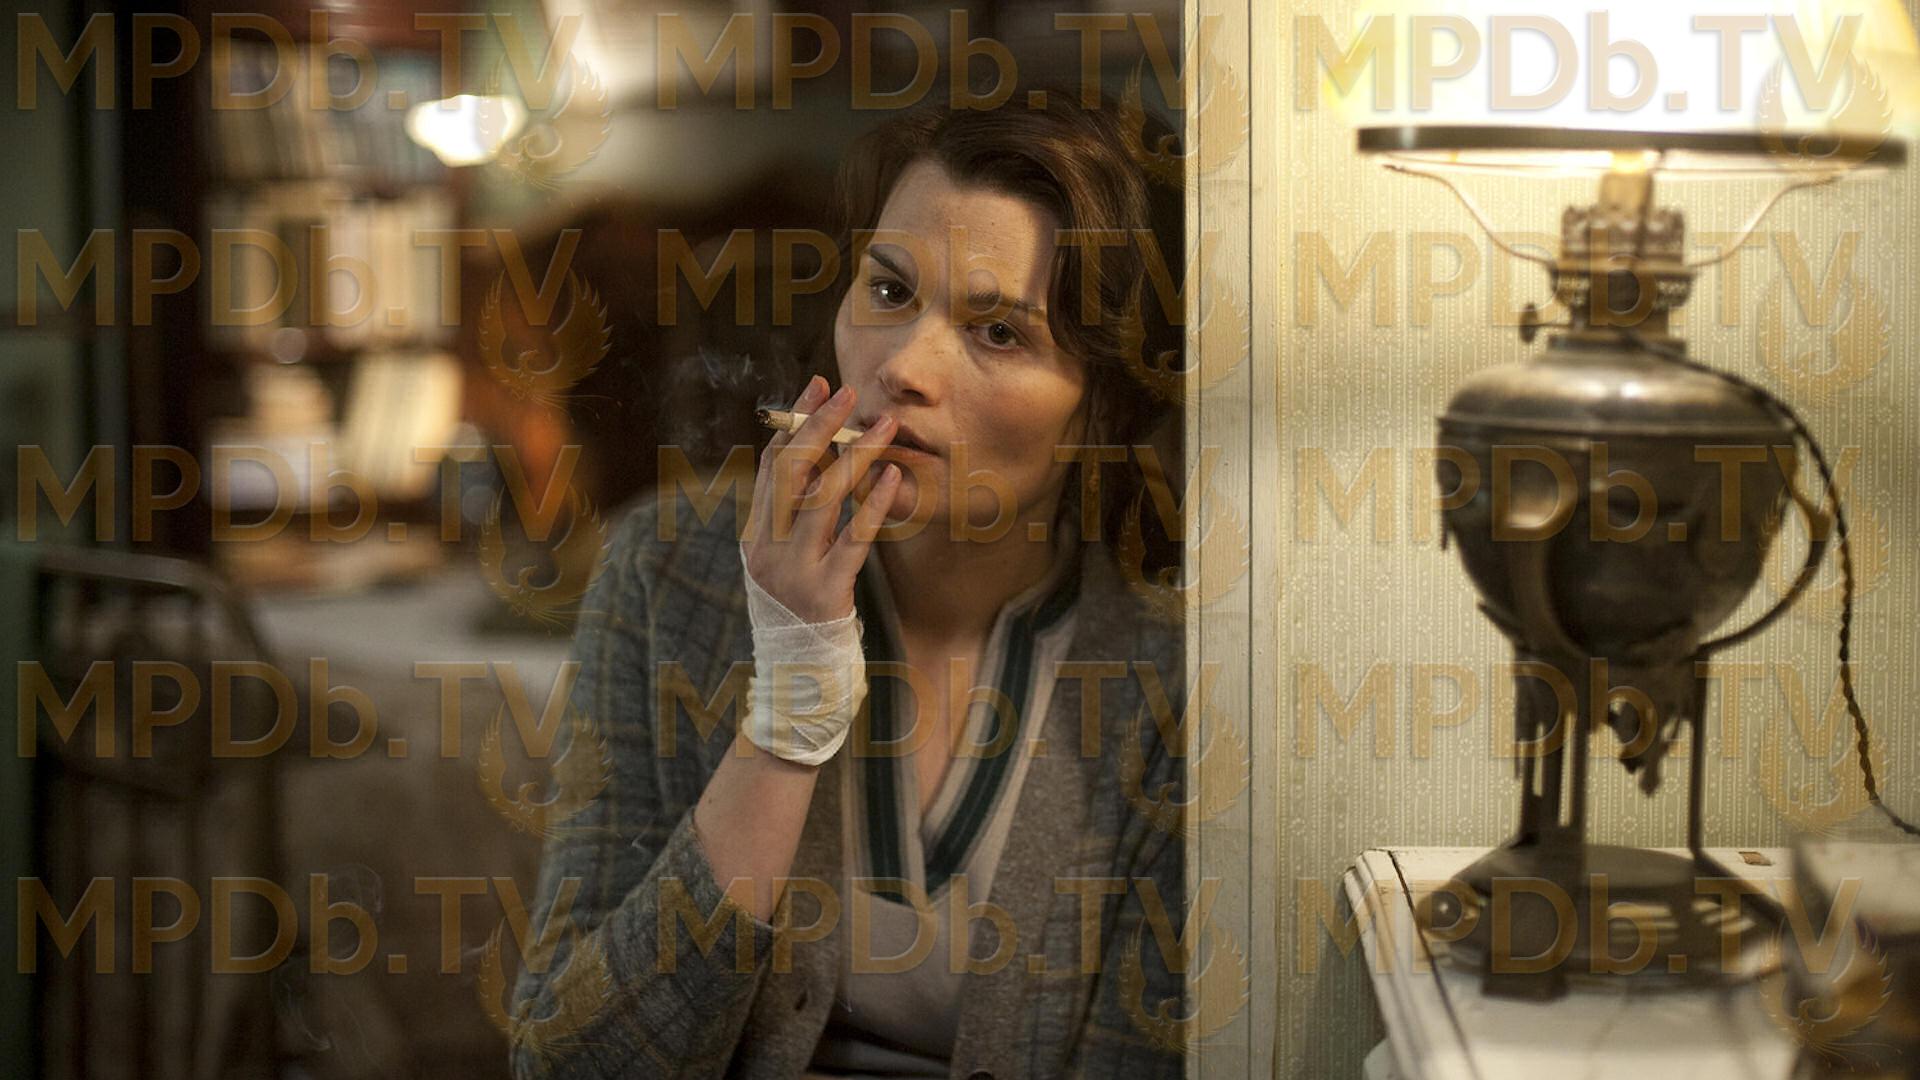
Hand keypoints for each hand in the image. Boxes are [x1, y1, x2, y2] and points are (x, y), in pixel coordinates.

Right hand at [742, 375, 901, 623]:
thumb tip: (819, 463)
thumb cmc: (800, 615)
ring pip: (822, 498)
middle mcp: (766, 549)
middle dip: (818, 425)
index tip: (817, 388)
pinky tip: (893, 477)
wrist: (797, 679)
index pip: (770, 465)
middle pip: (790, 472)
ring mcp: (793, 572)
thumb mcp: (785, 564)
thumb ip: (795, 521)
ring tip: (884, 426)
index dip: (793, 423)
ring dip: (856, 456)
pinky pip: (852, 539)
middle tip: (847, 390)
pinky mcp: (824, 592)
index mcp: (754, 537)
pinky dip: (874, 504)